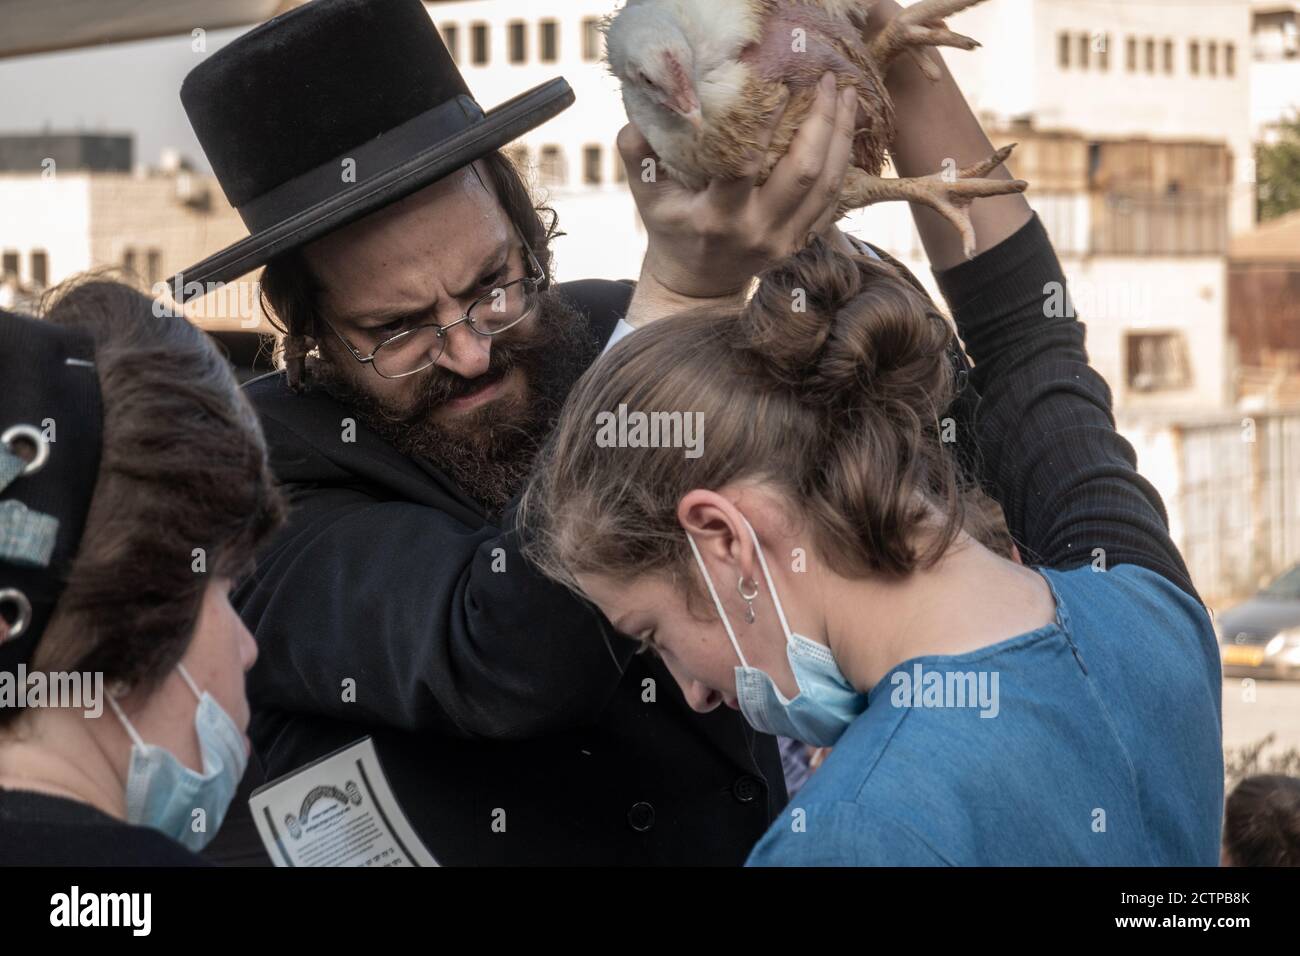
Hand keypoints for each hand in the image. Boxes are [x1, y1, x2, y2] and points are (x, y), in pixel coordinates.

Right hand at [620, 72, 858, 325]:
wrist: (696, 282)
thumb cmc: (670, 228)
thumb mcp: (646, 197)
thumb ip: (638, 156)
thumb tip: (638, 117)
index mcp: (717, 218)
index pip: (746, 167)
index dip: (766, 124)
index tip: (780, 85)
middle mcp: (757, 231)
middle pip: (804, 173)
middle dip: (822, 122)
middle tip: (828, 80)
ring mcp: (784, 241)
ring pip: (827, 186)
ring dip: (841, 137)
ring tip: (847, 97)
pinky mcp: (800, 244)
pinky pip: (833, 203)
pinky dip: (843, 165)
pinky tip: (845, 131)